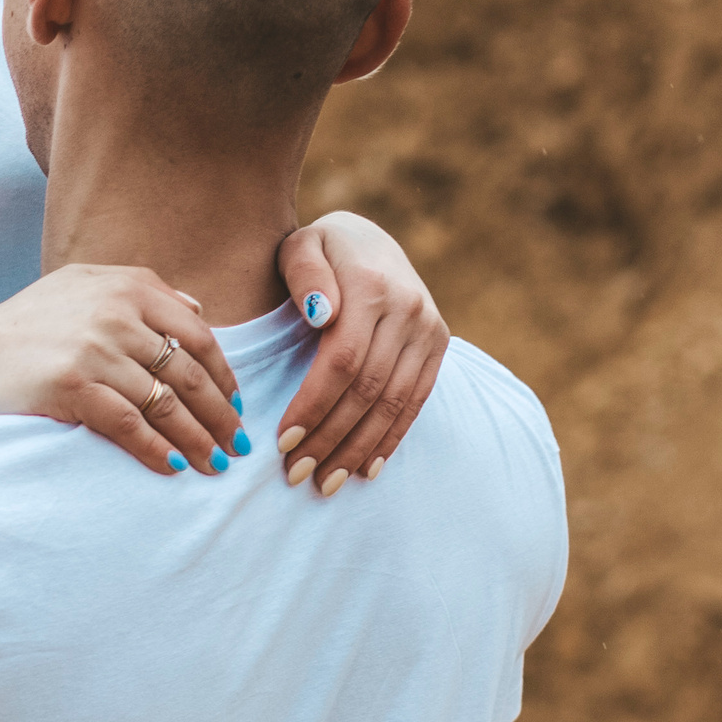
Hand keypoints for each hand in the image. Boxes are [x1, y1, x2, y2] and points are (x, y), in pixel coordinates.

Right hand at [0, 264, 244, 476]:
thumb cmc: (25, 328)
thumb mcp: (80, 288)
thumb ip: (137, 290)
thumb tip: (198, 310)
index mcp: (125, 285)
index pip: (198, 335)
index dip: (224, 375)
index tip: (236, 405)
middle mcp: (114, 312)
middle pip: (189, 372)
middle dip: (220, 415)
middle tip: (237, 445)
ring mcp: (94, 348)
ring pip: (166, 403)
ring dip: (197, 440)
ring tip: (214, 465)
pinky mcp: (73, 384)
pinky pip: (131, 424)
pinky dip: (157, 450)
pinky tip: (172, 467)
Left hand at [273, 211, 448, 492]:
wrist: (370, 239)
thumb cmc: (319, 249)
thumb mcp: (300, 245)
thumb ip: (304, 273)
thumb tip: (322, 313)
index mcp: (372, 287)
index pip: (343, 361)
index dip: (314, 405)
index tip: (282, 442)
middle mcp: (409, 311)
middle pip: (369, 390)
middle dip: (332, 437)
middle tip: (298, 475)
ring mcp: (429, 330)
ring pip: (395, 403)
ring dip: (360, 448)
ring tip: (326, 482)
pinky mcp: (438, 347)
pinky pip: (416, 401)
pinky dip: (391, 438)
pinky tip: (366, 469)